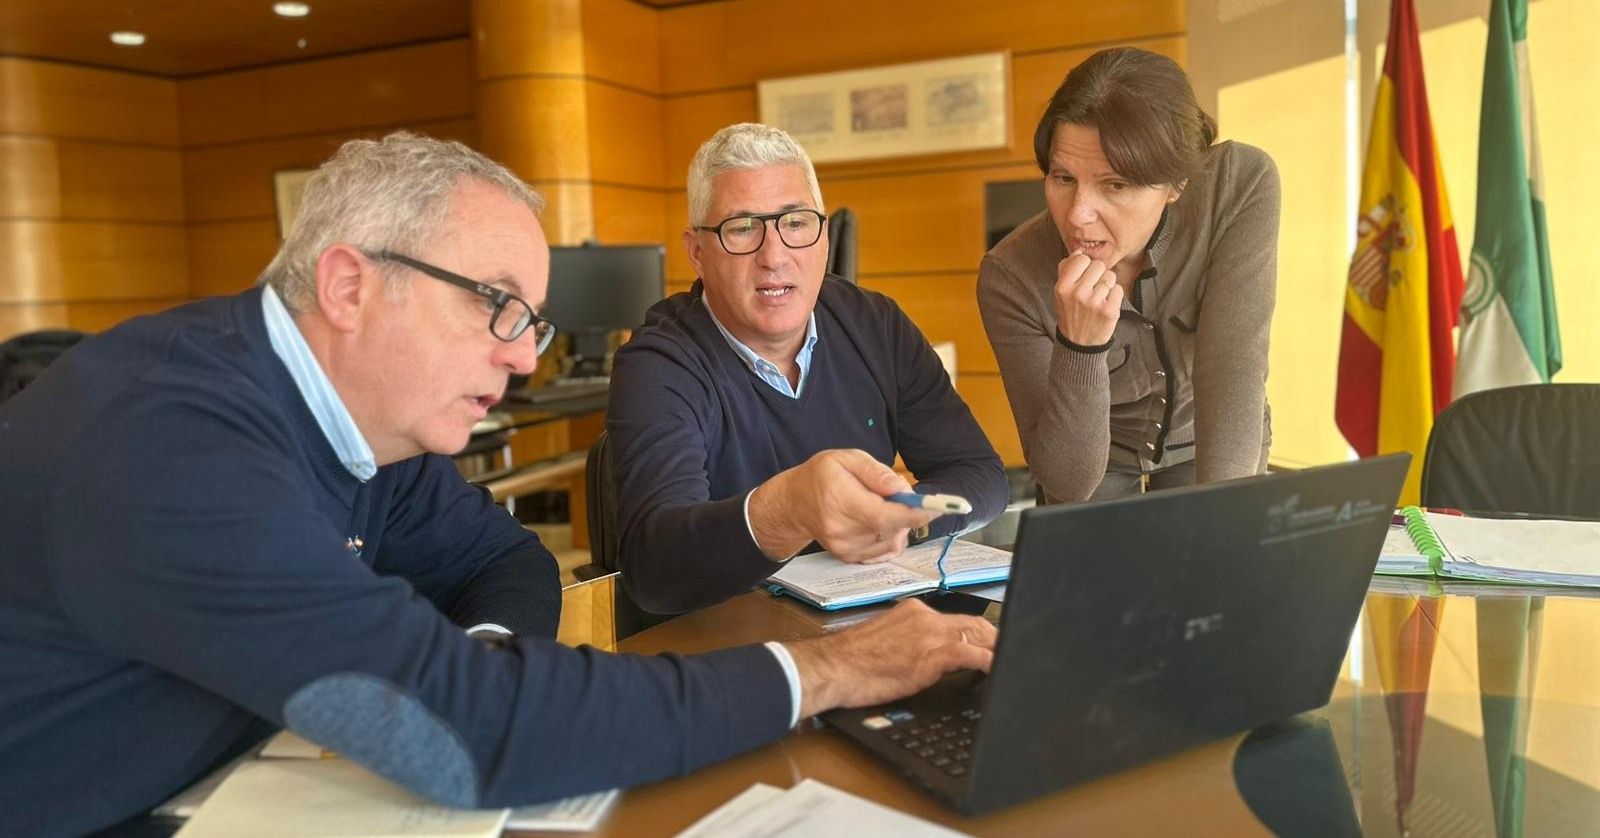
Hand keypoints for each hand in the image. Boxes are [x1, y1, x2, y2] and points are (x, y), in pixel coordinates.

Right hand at [748, 449, 936, 562]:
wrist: (793, 505)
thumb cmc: (820, 476)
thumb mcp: (846, 458)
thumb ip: (876, 473)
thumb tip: (903, 491)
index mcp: (841, 500)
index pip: (885, 515)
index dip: (917, 513)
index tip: (940, 507)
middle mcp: (843, 530)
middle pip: (894, 527)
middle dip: (906, 511)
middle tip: (892, 493)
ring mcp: (846, 548)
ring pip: (894, 540)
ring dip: (898, 524)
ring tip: (876, 505)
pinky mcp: (850, 558)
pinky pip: (886, 549)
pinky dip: (890, 535)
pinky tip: (874, 521)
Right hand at [784, 599, 996, 717]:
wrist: (832, 667)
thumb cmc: (851, 661)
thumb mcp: (885, 641)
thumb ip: (911, 641)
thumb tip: (926, 655)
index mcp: (912, 611)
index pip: (955, 619)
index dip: (977, 633)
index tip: (987, 643)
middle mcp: (924, 616)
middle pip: (974, 623)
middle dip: (995, 639)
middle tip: (1008, 653)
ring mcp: (929, 634)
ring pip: (977, 635)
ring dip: (997, 650)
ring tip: (1009, 662)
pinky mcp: (930, 654)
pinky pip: (971, 654)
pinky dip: (989, 662)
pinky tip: (998, 671)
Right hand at [1052, 252, 1122, 346]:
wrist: (1078, 343)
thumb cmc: (1070, 313)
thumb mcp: (1060, 293)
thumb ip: (1066, 270)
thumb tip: (1078, 251)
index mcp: (1063, 287)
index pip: (1082, 259)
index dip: (1085, 265)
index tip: (1084, 275)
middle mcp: (1078, 293)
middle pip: (1099, 265)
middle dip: (1098, 274)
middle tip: (1093, 288)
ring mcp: (1094, 302)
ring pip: (1110, 276)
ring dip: (1107, 285)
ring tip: (1098, 298)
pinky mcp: (1109, 310)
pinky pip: (1118, 289)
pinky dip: (1114, 296)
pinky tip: (1105, 305)